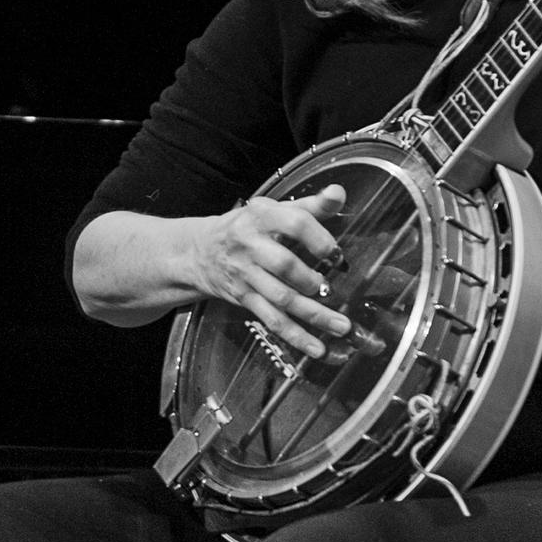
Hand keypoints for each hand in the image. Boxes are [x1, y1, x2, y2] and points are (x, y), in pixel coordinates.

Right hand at [190, 185, 351, 358]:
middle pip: (284, 264)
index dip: (318, 237)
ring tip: (341, 325)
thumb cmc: (246, 227)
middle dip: (311, 279)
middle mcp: (251, 246)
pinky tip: (317, 347)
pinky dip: (296, 336)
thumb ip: (310, 204)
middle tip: (330, 286)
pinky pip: (272, 320)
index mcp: (261, 218)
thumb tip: (339, 194)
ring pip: (282, 298)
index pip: (294, 223)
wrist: (200, 252)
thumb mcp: (272, 210)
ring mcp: (247, 276)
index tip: (335, 251)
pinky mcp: (245, 300)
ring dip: (313, 314)